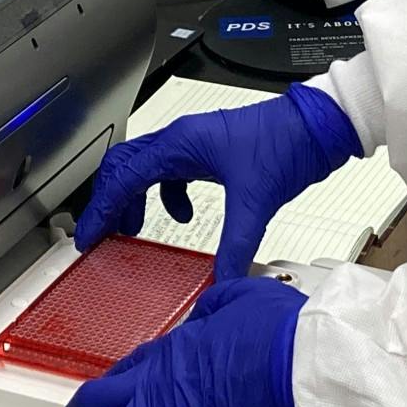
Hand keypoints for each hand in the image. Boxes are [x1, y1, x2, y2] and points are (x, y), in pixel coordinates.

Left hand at [54, 277, 306, 406]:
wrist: (294, 371)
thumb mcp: (241, 298)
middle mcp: (156, 387)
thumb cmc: (278, 337)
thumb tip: (212, 309)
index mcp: (172, 350)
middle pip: (97, 401)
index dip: (116, 380)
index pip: (129, 366)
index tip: (112, 388)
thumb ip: (217, 305)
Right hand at [76, 84, 360, 280]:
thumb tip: (222, 280)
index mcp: (181, 144)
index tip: (88, 236)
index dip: (101, 209)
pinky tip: (184, 216)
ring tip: (133, 229)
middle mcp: (182, 140)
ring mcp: (196, 143)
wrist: (317, 125)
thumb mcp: (256, 201)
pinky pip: (173, 172)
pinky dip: (168, 195)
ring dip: (135, 198)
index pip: (124, 177)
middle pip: (126, 166)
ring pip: (148, 168)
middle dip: (110, 200)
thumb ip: (236, 245)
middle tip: (102, 234)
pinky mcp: (212, 151)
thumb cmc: (286, 143)